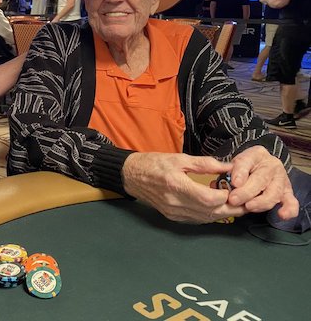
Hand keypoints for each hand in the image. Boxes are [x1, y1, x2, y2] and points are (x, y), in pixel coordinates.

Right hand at [122, 152, 245, 222]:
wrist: (132, 176)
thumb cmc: (154, 163)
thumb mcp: (179, 158)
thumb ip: (205, 164)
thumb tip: (228, 167)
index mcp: (176, 185)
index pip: (208, 199)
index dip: (226, 196)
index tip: (235, 188)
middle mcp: (175, 203)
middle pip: (210, 212)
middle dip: (231, 208)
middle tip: (245, 202)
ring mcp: (174, 212)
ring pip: (206, 218)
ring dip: (222, 213)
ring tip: (235, 204)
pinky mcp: (172, 217)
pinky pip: (197, 219)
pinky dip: (210, 215)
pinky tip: (215, 207)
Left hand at [226, 146, 298, 219]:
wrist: (262, 166)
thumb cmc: (245, 167)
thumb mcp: (234, 164)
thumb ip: (227, 173)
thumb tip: (217, 186)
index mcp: (256, 154)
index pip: (246, 162)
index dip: (240, 172)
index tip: (234, 182)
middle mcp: (271, 165)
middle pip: (260, 179)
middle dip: (246, 192)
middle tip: (234, 200)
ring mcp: (281, 179)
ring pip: (273, 192)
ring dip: (260, 202)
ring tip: (248, 207)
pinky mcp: (287, 192)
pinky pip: (292, 202)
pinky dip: (288, 209)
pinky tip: (281, 215)